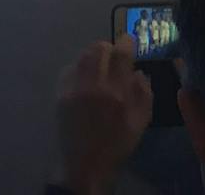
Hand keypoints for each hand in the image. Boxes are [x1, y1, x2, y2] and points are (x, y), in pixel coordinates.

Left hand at [54, 38, 151, 194]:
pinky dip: (79, 67)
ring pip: (83, 56)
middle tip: (113, 54)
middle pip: (98, 49)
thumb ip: (143, 94)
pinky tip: (85, 77)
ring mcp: (74, 88)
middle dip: (108, 47)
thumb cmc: (117, 145)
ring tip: (99, 63)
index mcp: (117, 94)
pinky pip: (70, 68)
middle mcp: (94, 86)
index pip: (122, 55)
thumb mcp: (140, 123)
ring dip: (93, 54)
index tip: (129, 39)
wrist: (85, 164)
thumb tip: (139, 72)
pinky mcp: (60, 93)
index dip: (126, 42)